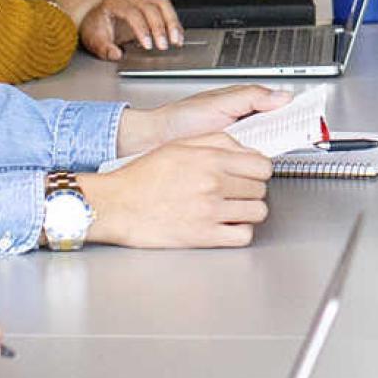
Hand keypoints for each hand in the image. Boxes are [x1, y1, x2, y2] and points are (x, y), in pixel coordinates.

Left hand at [79, 0, 184, 59]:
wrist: (96, 11)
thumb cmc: (94, 23)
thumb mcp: (92, 38)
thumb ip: (103, 48)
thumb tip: (116, 55)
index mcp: (114, 2)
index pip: (132, 13)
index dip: (141, 29)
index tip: (147, 45)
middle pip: (150, 8)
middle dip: (159, 28)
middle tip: (163, 46)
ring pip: (162, 5)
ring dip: (172, 23)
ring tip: (176, 40)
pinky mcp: (150, 5)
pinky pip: (166, 10)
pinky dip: (174, 23)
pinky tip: (177, 36)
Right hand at [82, 135, 272, 248]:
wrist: (116, 205)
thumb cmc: (141, 177)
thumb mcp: (178, 145)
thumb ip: (216, 142)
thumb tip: (245, 150)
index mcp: (210, 159)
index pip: (261, 165)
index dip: (258, 171)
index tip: (251, 175)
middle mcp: (213, 184)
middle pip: (261, 189)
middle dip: (251, 190)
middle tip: (236, 192)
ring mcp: (210, 211)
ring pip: (258, 212)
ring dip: (248, 211)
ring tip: (232, 209)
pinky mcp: (204, 235)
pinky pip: (244, 235)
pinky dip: (239, 232)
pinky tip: (227, 225)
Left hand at [118, 84, 287, 154]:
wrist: (154, 141)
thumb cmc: (180, 118)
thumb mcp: (220, 102)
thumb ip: (252, 96)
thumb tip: (283, 95)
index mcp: (243, 106)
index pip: (276, 107)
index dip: (293, 112)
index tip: (311, 116)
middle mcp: (241, 127)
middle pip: (274, 131)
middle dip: (283, 133)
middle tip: (297, 135)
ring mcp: (235, 147)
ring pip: (263, 150)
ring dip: (268, 151)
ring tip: (274, 148)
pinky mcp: (228, 166)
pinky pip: (248, 167)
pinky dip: (253, 166)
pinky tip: (255, 167)